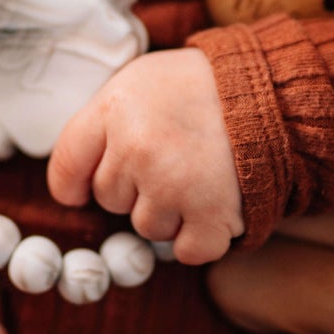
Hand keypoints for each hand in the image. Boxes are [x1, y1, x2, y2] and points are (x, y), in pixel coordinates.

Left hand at [47, 48, 242, 264]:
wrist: (268, 90)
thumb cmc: (196, 87)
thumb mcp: (136, 81)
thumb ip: (99, 124)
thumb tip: (71, 183)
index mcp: (114, 110)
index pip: (66, 167)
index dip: (76, 182)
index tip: (85, 186)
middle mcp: (138, 149)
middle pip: (109, 199)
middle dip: (135, 185)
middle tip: (171, 154)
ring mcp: (174, 185)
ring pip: (146, 227)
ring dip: (169, 211)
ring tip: (196, 171)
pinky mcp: (212, 214)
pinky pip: (187, 251)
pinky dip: (201, 237)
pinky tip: (212, 205)